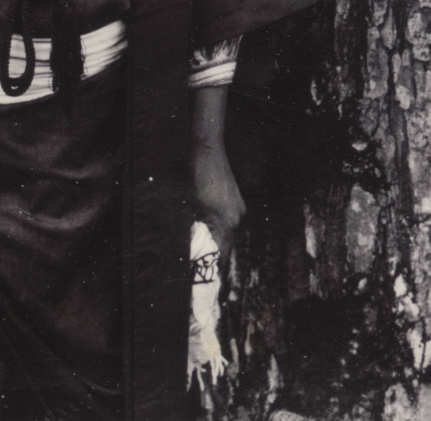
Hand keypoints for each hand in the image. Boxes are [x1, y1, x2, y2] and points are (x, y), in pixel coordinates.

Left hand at [191, 136, 245, 257]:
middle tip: (204, 264)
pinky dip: (222, 227)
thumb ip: (196, 229)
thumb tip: (194, 246)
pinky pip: (230, 220)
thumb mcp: (191, 207)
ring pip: (229, 232)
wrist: (208, 153)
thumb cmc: (197, 179)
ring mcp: (238, 207)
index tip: (207, 277)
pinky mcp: (237, 199)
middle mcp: (237, 217)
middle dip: (216, 254)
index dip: (214, 266)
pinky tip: (211, 228)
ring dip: (219, 240)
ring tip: (207, 248)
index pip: (222, 253)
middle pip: (227, 243)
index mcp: (226, 222)